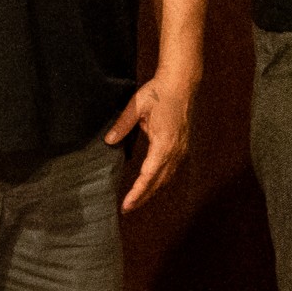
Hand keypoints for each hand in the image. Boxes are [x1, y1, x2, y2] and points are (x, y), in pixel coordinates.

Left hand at [106, 72, 196, 213]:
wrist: (182, 82)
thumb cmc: (159, 92)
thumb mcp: (136, 106)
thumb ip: (122, 125)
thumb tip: (108, 141)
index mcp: (164, 143)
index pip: (149, 175)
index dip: (138, 192)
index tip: (127, 204)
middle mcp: (175, 150)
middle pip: (159, 182)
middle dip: (143, 197)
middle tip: (127, 209)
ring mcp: (181, 149)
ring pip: (167, 177)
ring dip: (152, 190)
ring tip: (137, 200)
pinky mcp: (183, 145)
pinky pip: (171, 169)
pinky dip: (160, 180)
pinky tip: (152, 183)